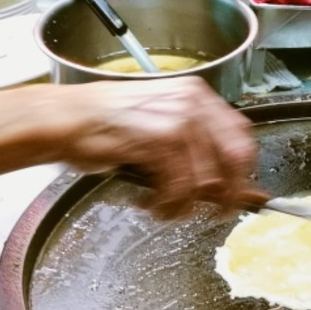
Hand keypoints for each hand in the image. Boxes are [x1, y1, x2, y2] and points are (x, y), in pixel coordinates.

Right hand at [60, 78, 257, 220]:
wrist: (65, 119)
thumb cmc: (104, 125)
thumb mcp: (158, 127)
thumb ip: (193, 150)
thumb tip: (227, 186)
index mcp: (196, 95)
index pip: (241, 135)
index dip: (245, 171)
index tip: (241, 193)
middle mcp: (193, 103)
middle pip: (234, 159)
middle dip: (228, 194)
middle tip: (215, 214)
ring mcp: (178, 120)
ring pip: (205, 180)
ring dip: (185, 206)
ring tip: (164, 209)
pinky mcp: (160, 141)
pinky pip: (179, 188)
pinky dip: (167, 205)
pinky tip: (149, 203)